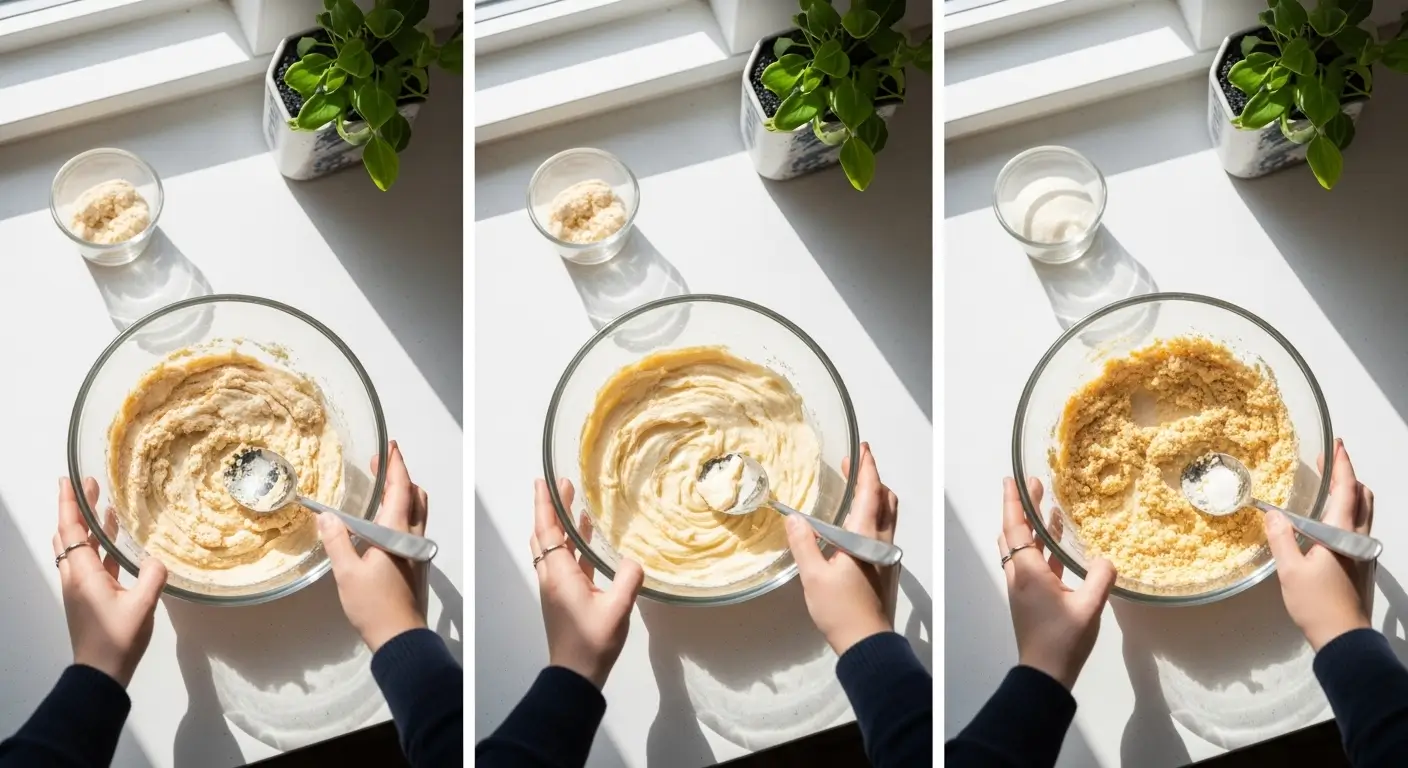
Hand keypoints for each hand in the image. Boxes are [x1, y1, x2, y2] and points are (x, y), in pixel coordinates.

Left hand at [54, 477, 166, 687]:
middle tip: (88, 485)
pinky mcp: (88, 597)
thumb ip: (152, 576)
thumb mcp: (142, 605)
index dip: (69, 504)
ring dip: (86, 526)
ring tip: (101, 505)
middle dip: (76, 508)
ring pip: (76, 548)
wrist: (100, 672)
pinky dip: (97, 545)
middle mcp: (75, 576)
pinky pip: (89, 562)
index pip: (71, 530)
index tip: (69, 480)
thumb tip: (156, 556)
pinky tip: (114, 540)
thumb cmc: (118, 638)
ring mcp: (80, 587)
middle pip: (68, 535)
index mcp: (83, 574)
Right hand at [319, 440, 428, 651]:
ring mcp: (418, 551)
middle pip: (416, 496)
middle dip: (401, 476)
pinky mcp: (416, 563)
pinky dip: (402, 513)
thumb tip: (327, 516)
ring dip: (404, 494)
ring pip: (418, 512)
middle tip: (380, 465)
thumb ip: (337, 541)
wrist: (401, 637)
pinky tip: (383, 521)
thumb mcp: (347, 573)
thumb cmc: (374, 605)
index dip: (396, 465)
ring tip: (381, 488)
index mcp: (398, 533)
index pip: (401, 489)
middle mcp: (414, 537)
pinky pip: (413, 528)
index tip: (390, 447)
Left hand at [531, 478, 642, 688]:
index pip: (548, 530)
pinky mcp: (565, 596)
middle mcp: (552, 576)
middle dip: (550, 508)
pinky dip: (571, 544)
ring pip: (552, 547)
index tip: (544, 480)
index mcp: (559, 575)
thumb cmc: (593, 642)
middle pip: (545, 534)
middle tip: (562, 484)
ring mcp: (557, 587)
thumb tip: (635, 559)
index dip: (545, 504)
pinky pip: (565, 561)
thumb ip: (628, 580)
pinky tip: (587, 537)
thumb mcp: (617, 610)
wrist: (576, 674)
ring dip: (560, 525)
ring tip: (574, 503)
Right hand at [785, 442, 897, 656]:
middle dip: (872, 479)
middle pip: (887, 501)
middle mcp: (882, 543)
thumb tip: (795, 519)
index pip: (871, 493)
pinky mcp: (885, 570)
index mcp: (866, 538)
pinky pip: (883, 533)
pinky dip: (872, 518)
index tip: (862, 449)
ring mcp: (887, 557)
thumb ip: (804, 544)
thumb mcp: (814, 576)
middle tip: (853, 467)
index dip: (867, 468)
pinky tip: (853, 527)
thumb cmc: (841, 610)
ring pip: (887, 517)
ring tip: (853, 492)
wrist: (868, 644)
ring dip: (874, 498)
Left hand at [1000, 477, 1113, 690]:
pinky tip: (1058, 543)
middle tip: (1034, 486)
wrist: (1045, 673)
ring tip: (1048, 506)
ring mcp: (1023, 586)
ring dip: (1031, 527)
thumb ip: (1100, 579)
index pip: (1016, 528)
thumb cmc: (1063, 639)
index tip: (1012, 478)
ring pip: (1021, 547)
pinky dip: (1041, 547)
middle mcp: (1019, 574)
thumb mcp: (1089, 607)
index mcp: (1028, 572)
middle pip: (1013, 533)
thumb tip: (1108, 558)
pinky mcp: (1030, 597)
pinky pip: (1032, 563)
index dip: (1014, 502)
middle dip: (1021, 508)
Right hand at [1266, 438, 1373, 651]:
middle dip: (1348, 476)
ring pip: (1364, 512)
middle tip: (1328, 464)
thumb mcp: (1290, 570)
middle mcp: (1359, 538)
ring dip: (1350, 494)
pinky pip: (1358, 527)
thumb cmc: (1317, 603)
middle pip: (1363, 497)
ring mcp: (1363, 552)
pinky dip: (1347, 512)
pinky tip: (1326, 521)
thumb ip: (1282, 538)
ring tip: (1327, 488)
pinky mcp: (1361, 564)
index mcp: (1342, 533)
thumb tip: (1273, 513)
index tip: (1336, 444)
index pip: (1346, 490)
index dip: (1342, 465)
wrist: (1344, 638)